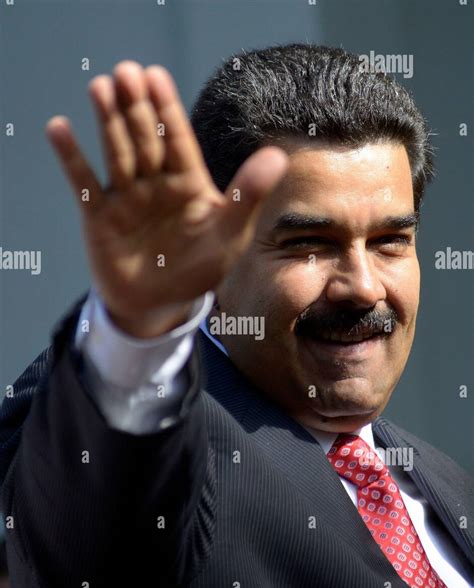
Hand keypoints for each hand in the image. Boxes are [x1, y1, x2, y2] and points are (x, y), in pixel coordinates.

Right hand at [46, 61, 287, 336]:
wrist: (160, 306)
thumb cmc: (199, 270)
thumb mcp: (229, 235)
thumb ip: (247, 196)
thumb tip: (277, 156)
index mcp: (189, 182)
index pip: (177, 140)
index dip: (166, 109)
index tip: (155, 76)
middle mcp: (155, 183)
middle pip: (145, 139)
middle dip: (136, 108)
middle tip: (126, 72)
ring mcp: (126, 197)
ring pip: (116, 153)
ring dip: (108, 121)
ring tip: (100, 87)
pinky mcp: (99, 216)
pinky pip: (83, 183)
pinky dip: (71, 158)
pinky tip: (60, 128)